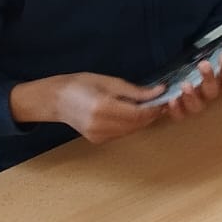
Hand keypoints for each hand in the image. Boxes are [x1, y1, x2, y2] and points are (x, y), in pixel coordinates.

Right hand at [11, 73, 164, 143]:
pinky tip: (131, 113)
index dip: (154, 108)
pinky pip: (122, 133)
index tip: (165, 98)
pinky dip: (131, 124)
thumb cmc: (81, 84)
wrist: (56, 100)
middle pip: (137, 124)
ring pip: (131, 130)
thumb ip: (135, 90)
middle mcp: (100, 126)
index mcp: (102, 108)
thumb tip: (159, 91)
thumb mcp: (109, 81)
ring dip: (143, 120)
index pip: (138, 113)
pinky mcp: (97, 140)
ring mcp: (98, 136)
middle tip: (160, 101)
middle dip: (151, 114)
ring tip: (147, 105)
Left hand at [163, 47, 221, 122]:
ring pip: (197, 107)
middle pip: (213, 93)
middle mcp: (211, 96)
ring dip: (192, 97)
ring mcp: (195, 102)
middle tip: (204, 65)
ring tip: (186, 84)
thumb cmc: (211, 64)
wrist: (189, 66)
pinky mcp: (180, 108)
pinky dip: (176, 110)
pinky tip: (173, 100)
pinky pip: (179, 115)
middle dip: (209, 79)